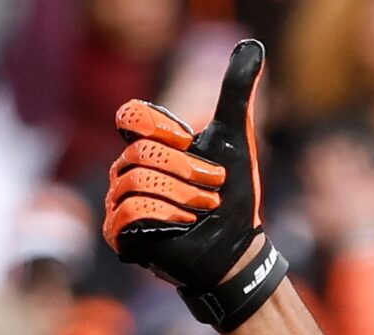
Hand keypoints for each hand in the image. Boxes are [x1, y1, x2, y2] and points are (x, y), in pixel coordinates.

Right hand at [105, 40, 270, 295]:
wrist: (235, 249)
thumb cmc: (232, 195)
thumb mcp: (237, 137)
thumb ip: (236, 92)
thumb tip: (252, 46)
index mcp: (149, 145)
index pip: (131, 116)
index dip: (158, 125)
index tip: (188, 138)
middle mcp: (129, 170)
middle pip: (140, 154)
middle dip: (186, 171)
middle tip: (214, 188)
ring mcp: (121, 202)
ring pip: (134, 183)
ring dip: (181, 197)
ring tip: (202, 211)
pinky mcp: (121, 235)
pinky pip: (127, 215)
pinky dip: (162, 218)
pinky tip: (182, 226)